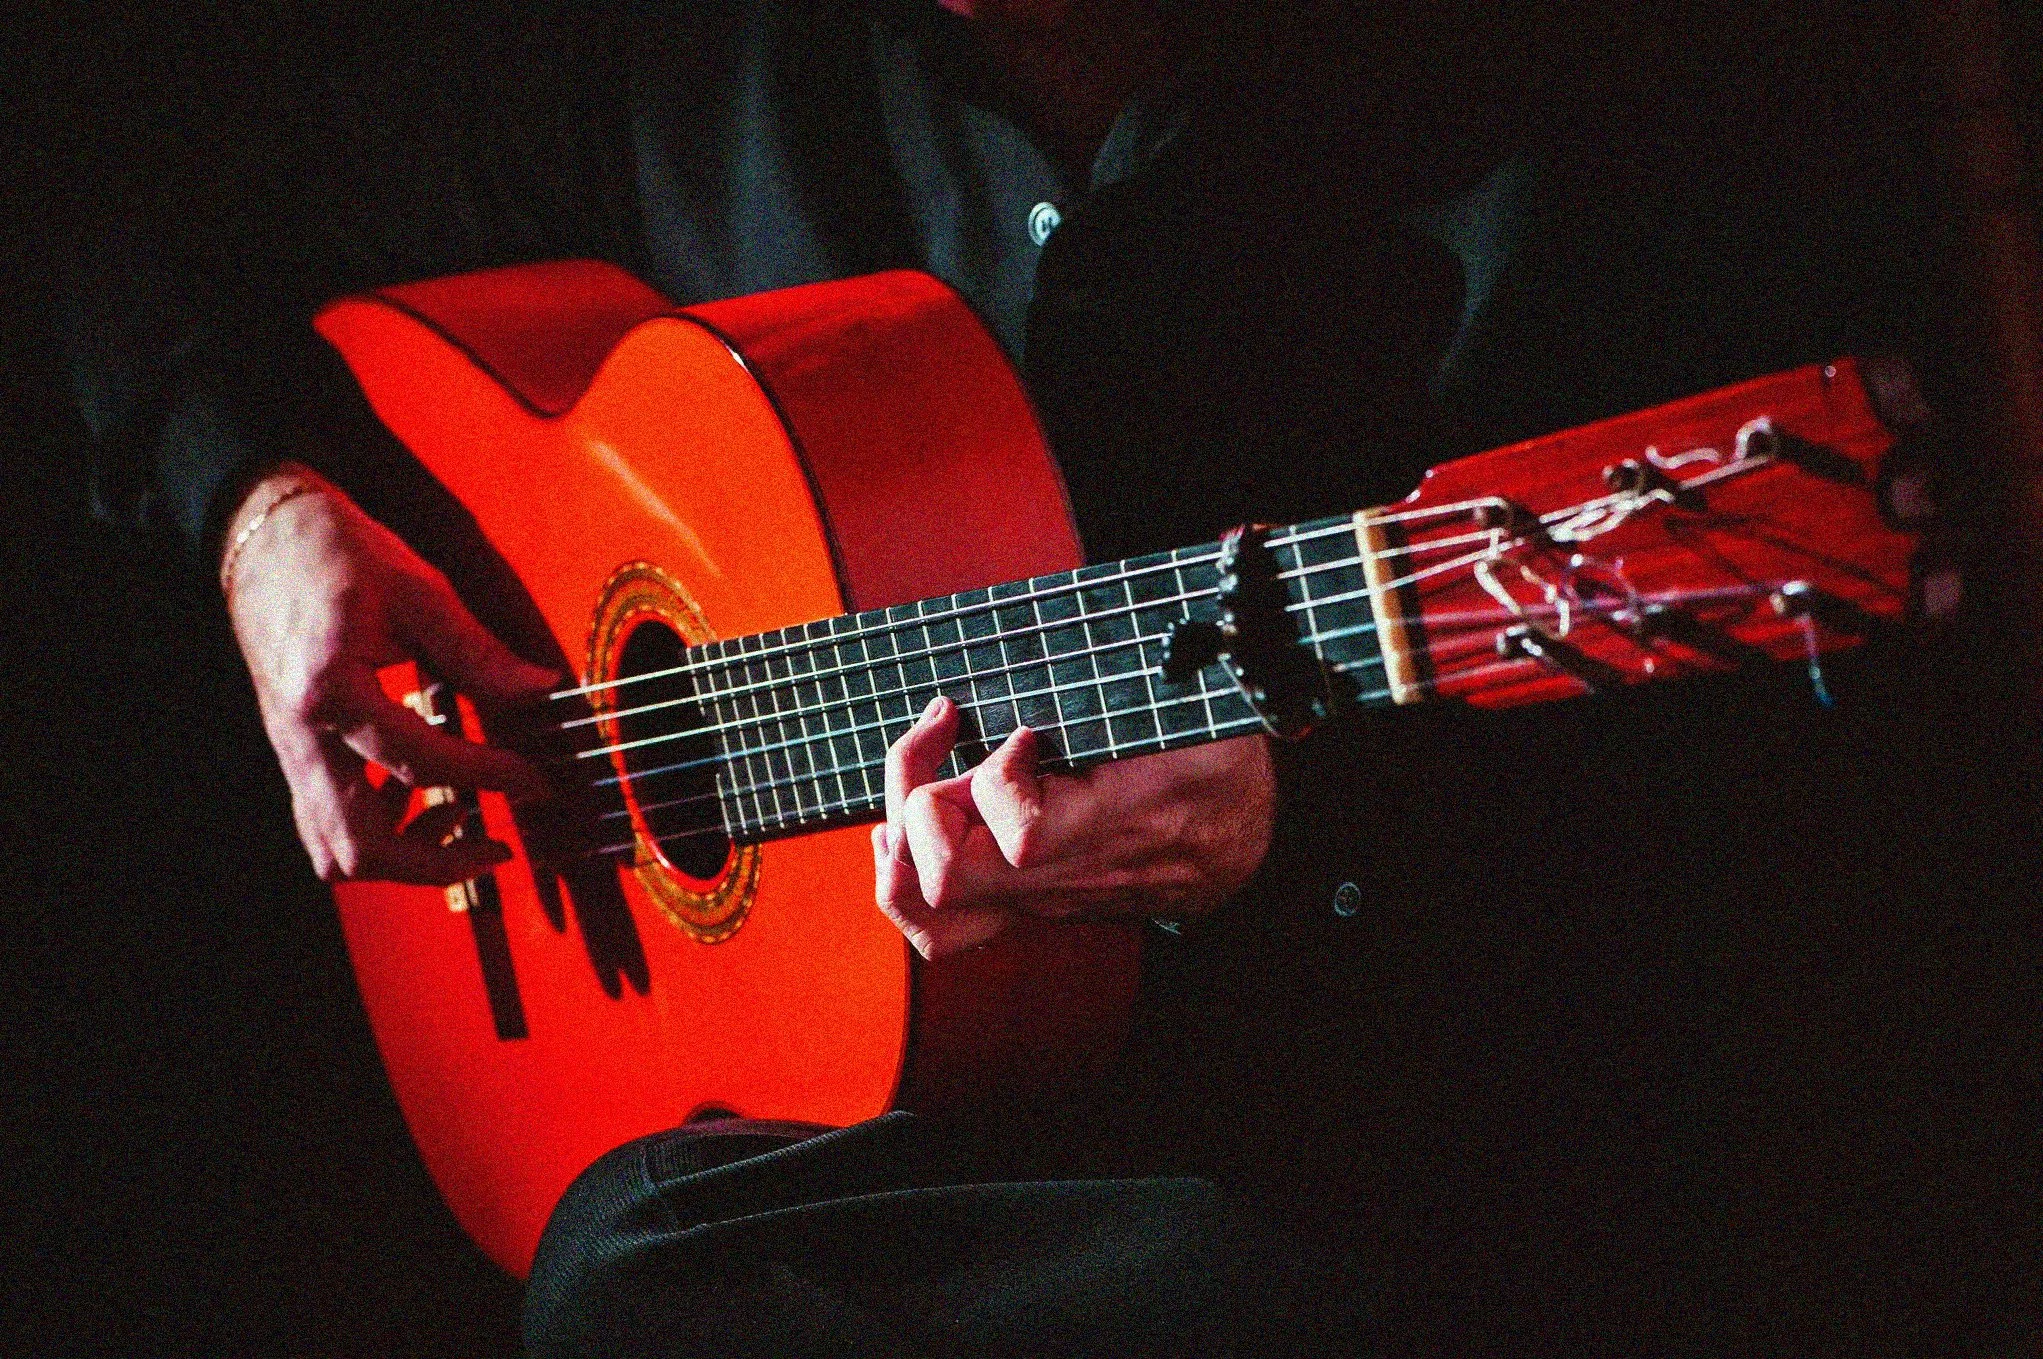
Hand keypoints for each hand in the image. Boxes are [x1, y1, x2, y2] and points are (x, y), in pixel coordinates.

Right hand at [221, 463, 559, 885]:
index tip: (537, 780)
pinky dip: (379, 829)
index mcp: (330, 690)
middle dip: (436, 863)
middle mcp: (300, 734)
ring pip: (333, 851)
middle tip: (495, 844)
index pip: (422, 764)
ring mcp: (290, 750)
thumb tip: (539, 690)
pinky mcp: (294, 752)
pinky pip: (326, 823)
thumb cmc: (333, 551)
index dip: (491, 778)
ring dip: (403, 856)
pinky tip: (422, 792)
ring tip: (462, 818)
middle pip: (358, 848)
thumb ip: (478, 651)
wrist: (260, 534)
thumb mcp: (418, 591)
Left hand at [871, 696, 1275, 958]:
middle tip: (950, 735)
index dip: (1000, 774)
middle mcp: (1064, 877)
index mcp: (1115, 823)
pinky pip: (938, 925)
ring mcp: (1035, 900)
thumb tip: (1150, 618)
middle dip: (924, 796)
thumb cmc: (1213, 762)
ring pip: (926, 907)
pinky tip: (918, 813)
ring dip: (904, 833)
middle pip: (946, 876)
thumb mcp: (1197, 705)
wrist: (1240, 845)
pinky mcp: (1018, 905)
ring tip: (922, 773)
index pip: (1023, 833)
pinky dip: (906, 869)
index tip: (1025, 734)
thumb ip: (1154, 672)